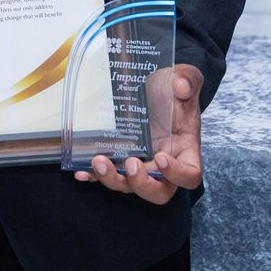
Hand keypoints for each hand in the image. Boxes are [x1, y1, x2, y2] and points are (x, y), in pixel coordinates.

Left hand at [73, 63, 204, 203]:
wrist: (154, 86)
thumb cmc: (172, 88)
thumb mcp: (184, 78)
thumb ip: (188, 80)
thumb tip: (180, 86)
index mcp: (185, 150)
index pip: (189, 175)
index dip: (177, 174)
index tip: (161, 158)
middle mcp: (163, 164)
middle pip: (158, 192)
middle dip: (141, 184)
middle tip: (129, 164)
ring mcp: (140, 164)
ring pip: (129, 186)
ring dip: (112, 179)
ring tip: (99, 161)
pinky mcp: (119, 159)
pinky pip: (107, 175)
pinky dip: (94, 176)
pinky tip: (81, 172)